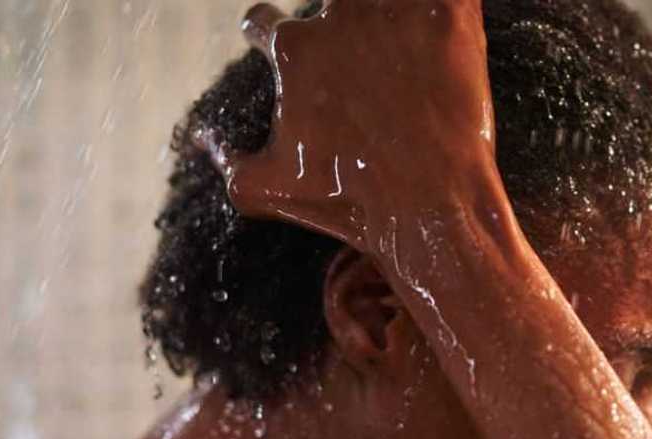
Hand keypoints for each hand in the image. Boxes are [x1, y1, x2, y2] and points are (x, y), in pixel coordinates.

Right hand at [198, 0, 498, 251]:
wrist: (429, 206)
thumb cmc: (348, 203)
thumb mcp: (265, 190)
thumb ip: (226, 159)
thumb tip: (201, 138)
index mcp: (293, 49)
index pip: (264, 21)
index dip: (266, 35)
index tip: (284, 52)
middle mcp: (339, 20)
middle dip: (339, 19)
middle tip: (358, 52)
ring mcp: (396, 13)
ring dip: (389, 12)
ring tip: (402, 42)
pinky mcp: (450, 17)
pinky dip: (446, 7)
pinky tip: (442, 27)